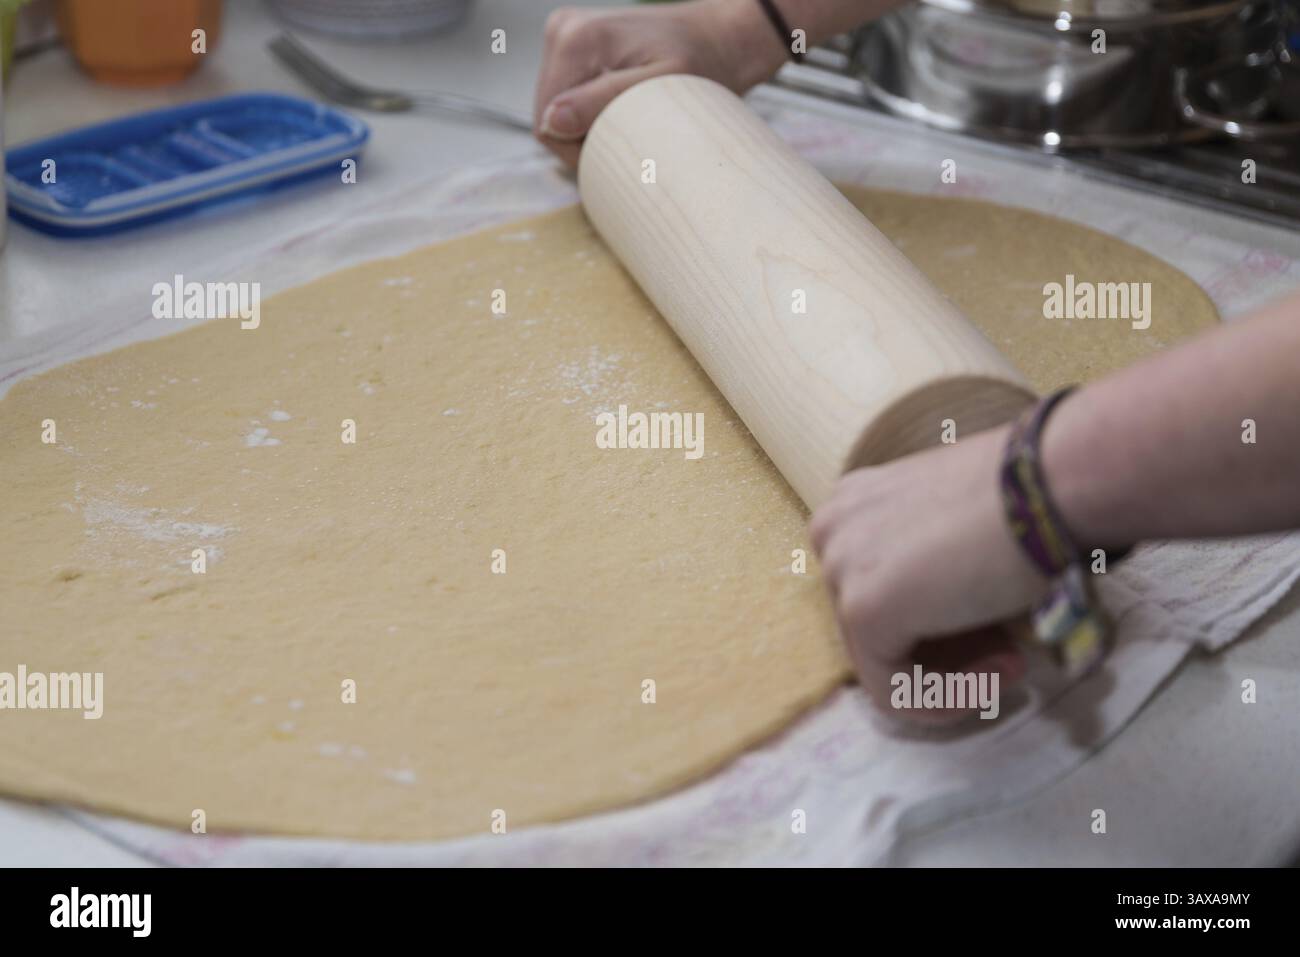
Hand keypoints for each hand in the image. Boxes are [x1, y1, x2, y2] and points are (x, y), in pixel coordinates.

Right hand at [533, 1, 788, 166]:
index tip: (623, 147)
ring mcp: (566, 34)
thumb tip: (551, 121)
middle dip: (582, 136)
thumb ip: (606, 101)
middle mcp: (563, 30)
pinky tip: (620, 106)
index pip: (547, 123)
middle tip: (631, 133)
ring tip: (629, 117)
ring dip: (587, 126)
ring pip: (554, 110)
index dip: (579, 149)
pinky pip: (565, 96)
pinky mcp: (573, 44)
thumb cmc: (701, 65)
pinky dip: (589, 112)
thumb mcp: (661, 88)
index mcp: (576, 39)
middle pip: (547, 117)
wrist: (718, 38)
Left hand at [810, 425, 1045, 723]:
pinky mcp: (862, 610)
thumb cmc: (1026, 498)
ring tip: (1011, 662)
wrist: (1055, 484)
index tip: (998, 631)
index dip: (938, 623)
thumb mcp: (956, 524)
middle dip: (946, 650)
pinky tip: (995, 677)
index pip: (879, 589)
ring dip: (951, 675)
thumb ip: (931, 566)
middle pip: (878, 625)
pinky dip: (942, 700)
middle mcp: (833, 530)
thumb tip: (949, 620)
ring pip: (882, 660)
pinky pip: (890, 689)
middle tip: (1009, 652)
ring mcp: (841, 570)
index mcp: (853, 502)